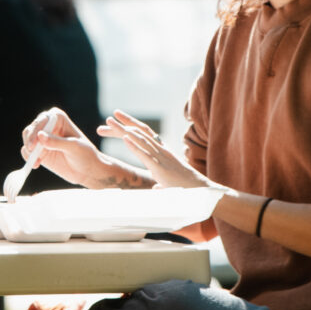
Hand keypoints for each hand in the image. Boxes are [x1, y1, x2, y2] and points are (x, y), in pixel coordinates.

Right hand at [18, 107, 139, 189]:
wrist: (88, 171)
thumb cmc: (85, 155)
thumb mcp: (73, 147)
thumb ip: (57, 142)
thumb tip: (40, 136)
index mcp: (58, 118)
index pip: (41, 120)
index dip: (35, 131)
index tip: (34, 145)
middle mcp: (48, 125)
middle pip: (31, 129)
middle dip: (30, 141)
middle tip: (32, 153)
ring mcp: (42, 139)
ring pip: (27, 140)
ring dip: (29, 151)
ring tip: (37, 161)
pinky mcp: (39, 151)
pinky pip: (27, 152)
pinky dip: (29, 158)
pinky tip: (37, 164)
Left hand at [100, 111, 216, 190]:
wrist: (201, 191)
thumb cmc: (187, 188)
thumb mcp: (170, 183)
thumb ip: (162, 183)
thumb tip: (156, 188)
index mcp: (163, 152)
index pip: (145, 134)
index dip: (132, 125)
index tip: (119, 120)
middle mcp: (161, 150)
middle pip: (141, 132)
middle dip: (124, 124)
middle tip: (109, 118)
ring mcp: (160, 158)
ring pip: (140, 139)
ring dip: (123, 130)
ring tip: (109, 122)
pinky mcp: (160, 168)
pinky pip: (145, 154)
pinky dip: (134, 145)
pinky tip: (124, 138)